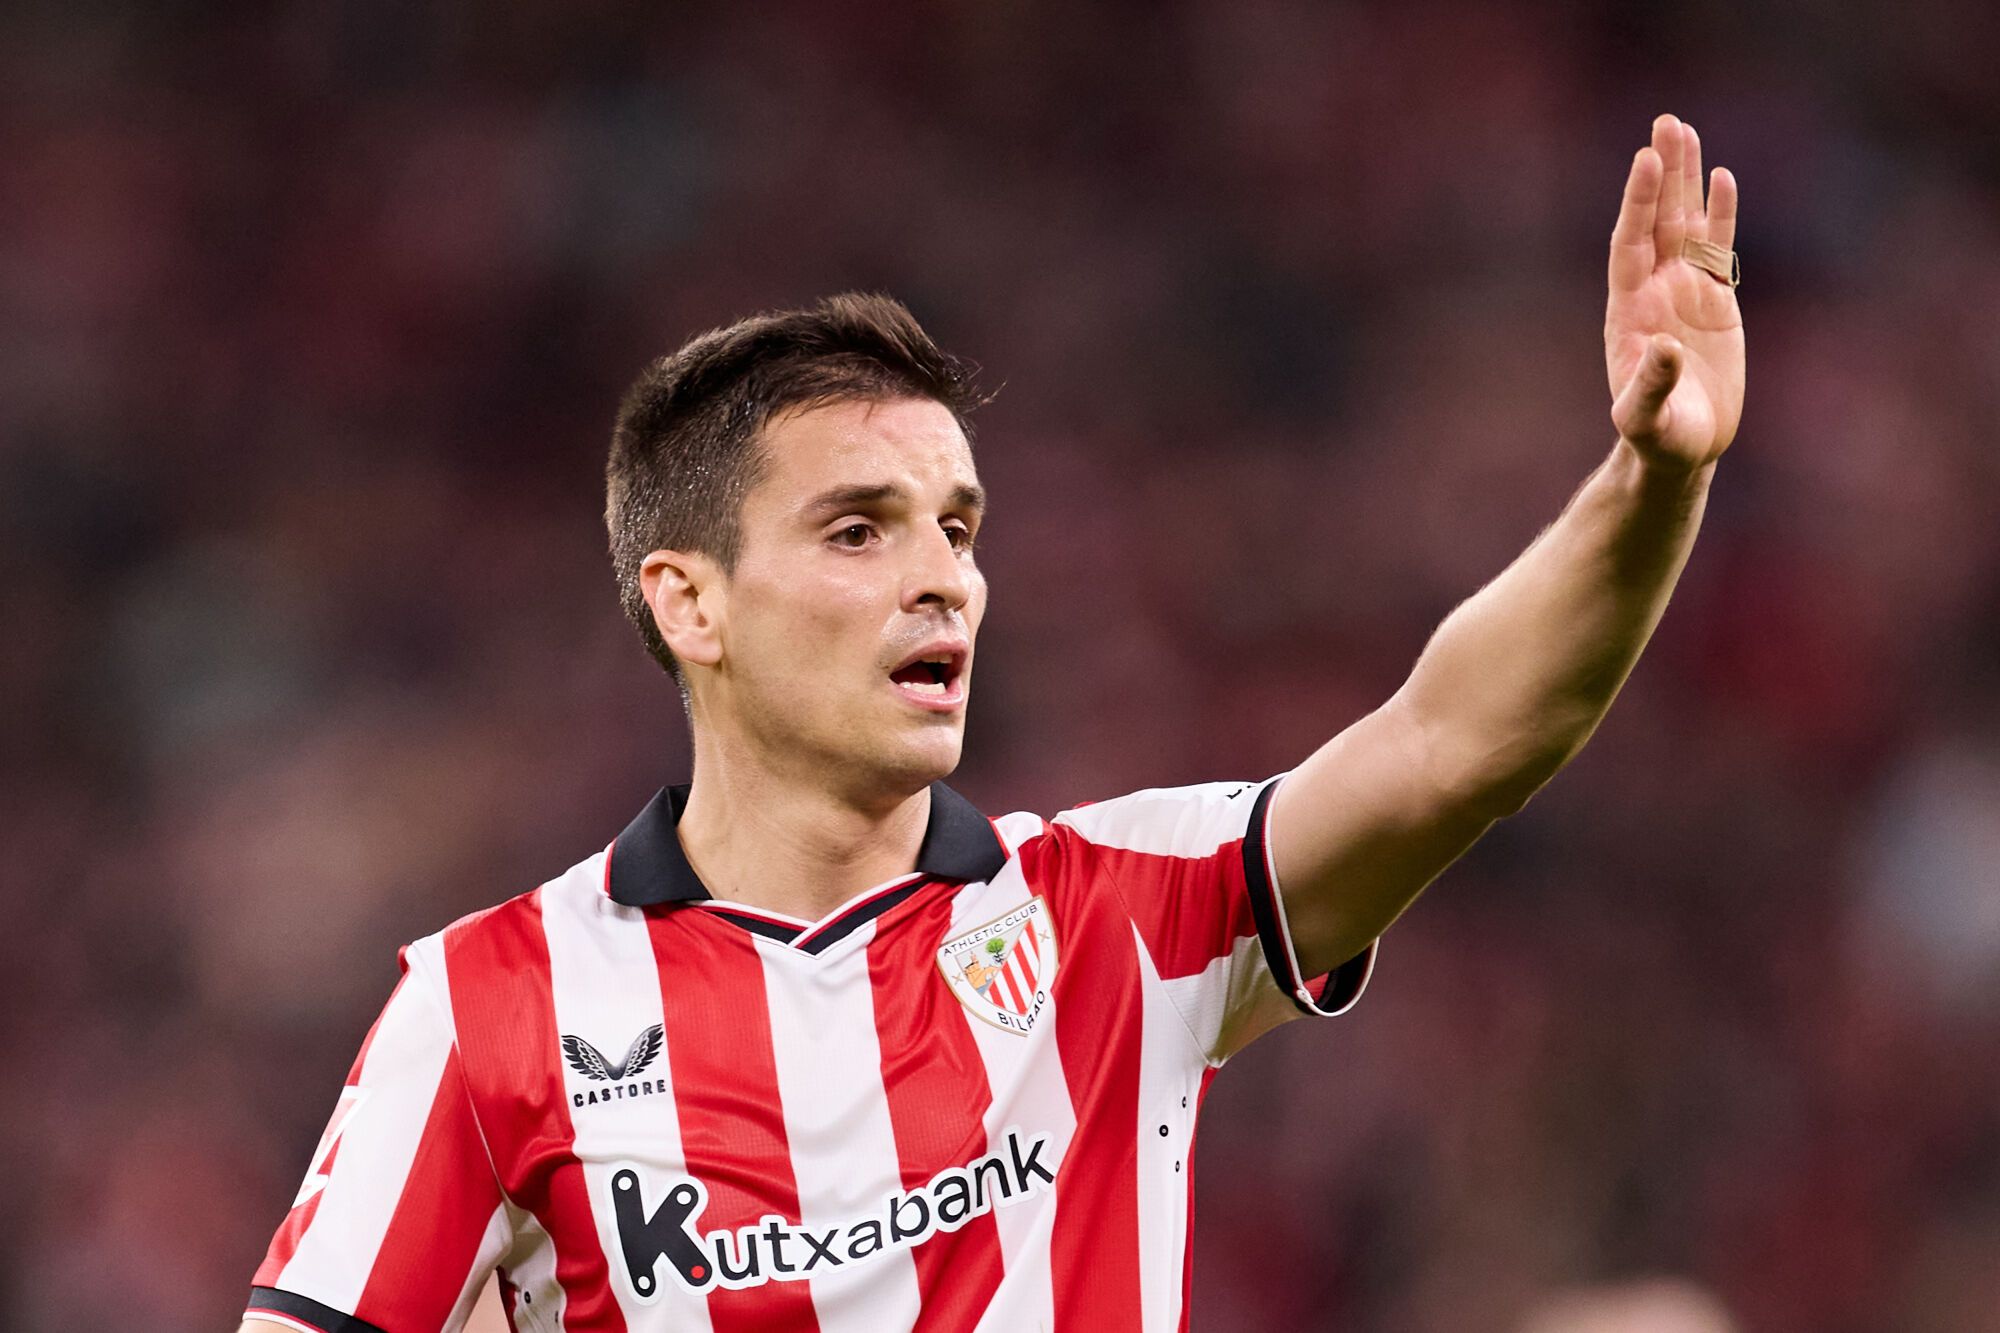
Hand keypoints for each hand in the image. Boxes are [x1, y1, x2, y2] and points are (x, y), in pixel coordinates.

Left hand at [1605, 114, 1744, 471]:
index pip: (1630, 244)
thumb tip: (1662, 348)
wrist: (1682, 450)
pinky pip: (1717, 250)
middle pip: (1656, 221)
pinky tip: (1723, 180)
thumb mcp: (1647, 419)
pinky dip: (1720, 216)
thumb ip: (1650, 385)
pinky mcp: (1716, 303)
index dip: (1637, 203)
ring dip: (1687, 181)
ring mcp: (1684, 294)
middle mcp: (1653, 293)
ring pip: (1685, 226)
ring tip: (1685, 131)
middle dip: (1662, 174)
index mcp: (1628, 312)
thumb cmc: (1657, 438)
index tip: (1644, 160)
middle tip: (1666, 123)